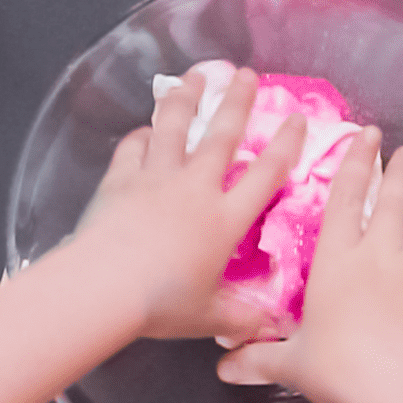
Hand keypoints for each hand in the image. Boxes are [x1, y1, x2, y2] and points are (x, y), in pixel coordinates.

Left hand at [70, 63, 303, 343]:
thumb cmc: (162, 303)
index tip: (297, 120)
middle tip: (247, 74)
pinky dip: (141, 136)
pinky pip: (133, 147)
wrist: (105, 286)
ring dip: (186, 98)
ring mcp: (156, 177)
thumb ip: (241, 318)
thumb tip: (270, 328)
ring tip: (194, 77)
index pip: (266, 174)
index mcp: (224, 219)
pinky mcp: (121, 178)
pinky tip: (144, 131)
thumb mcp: (209, 316)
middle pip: (221, 135)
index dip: (286, 144)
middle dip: (237, 102)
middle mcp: (195, 188)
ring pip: (174, 126)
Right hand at [214, 130, 402, 402]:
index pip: (346, 197)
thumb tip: (224, 368)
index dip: (356, 162)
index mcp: (337, 259)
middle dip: (400, 170)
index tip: (366, 135)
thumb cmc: (338, 368)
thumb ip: (259, 358)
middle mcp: (378, 254)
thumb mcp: (290, 362)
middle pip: (393, 200)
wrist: (396, 387)